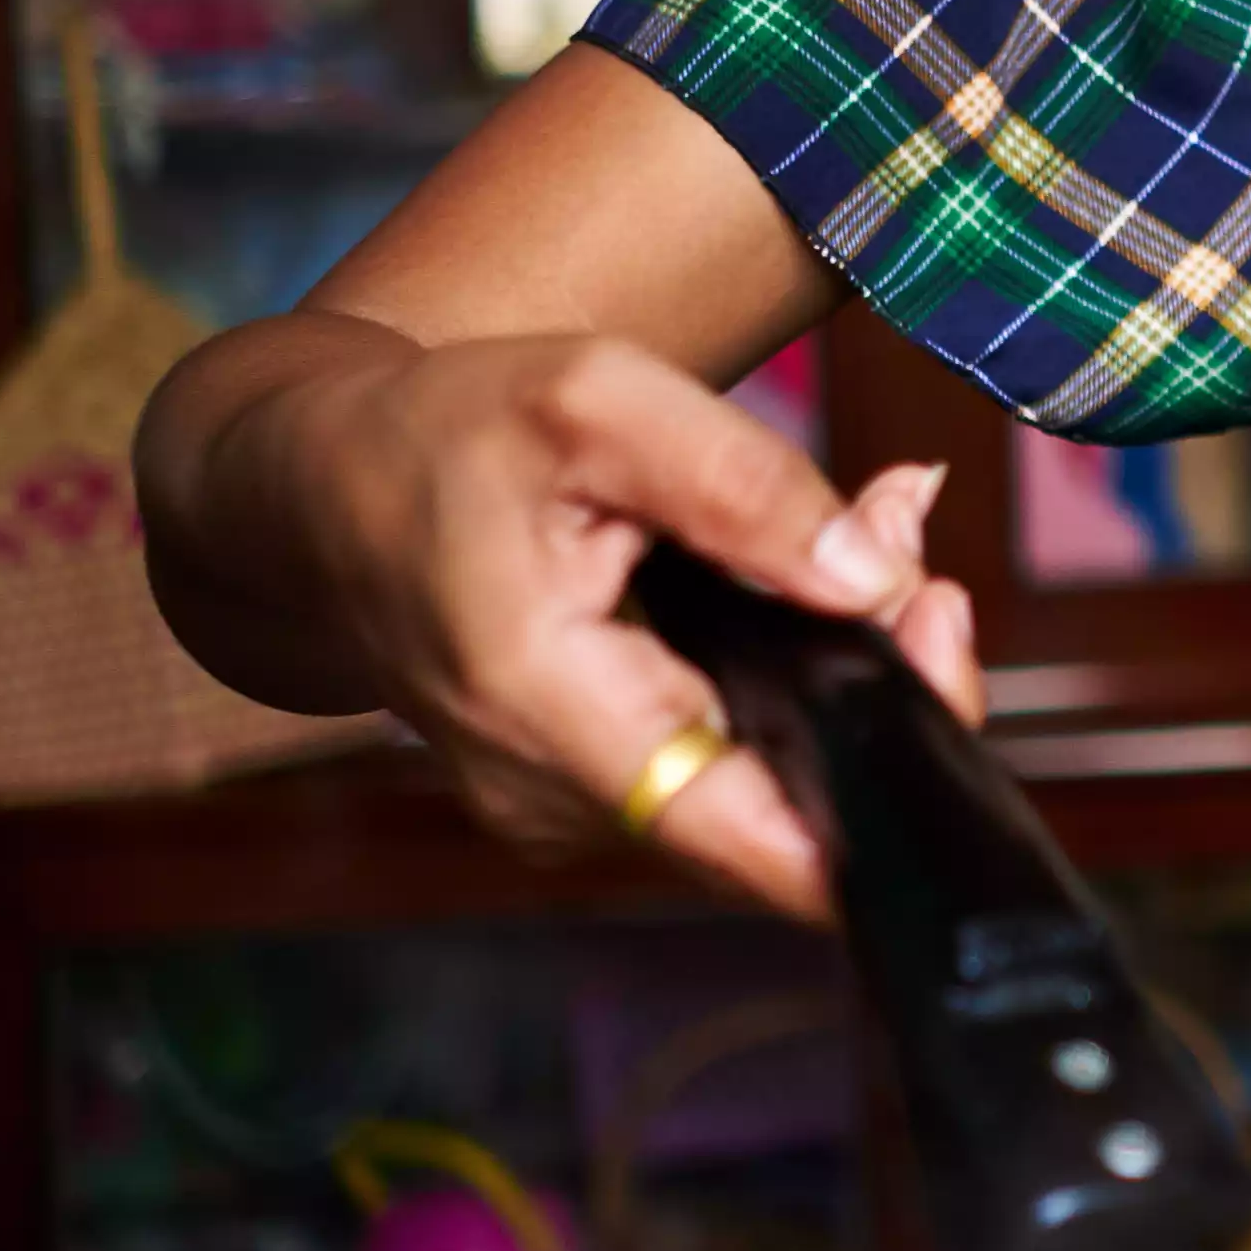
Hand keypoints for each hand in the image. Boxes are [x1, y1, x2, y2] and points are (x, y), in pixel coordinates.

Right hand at [262, 332, 980, 919]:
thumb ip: (744, 486)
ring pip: (767, 777)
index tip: (935, 643)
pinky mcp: (591, 792)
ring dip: (838, 663)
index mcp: (552, 719)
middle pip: (790, 801)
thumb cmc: (439, 438)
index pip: (762, 847)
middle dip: (881, 669)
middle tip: (901, 533)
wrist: (315, 491)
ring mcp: (572, 813)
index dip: (888, 787)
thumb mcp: (596, 402)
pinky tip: (801, 579)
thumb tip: (874, 577)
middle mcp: (560, 804)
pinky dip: (781, 676)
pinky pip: (725, 758)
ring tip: (858, 534)